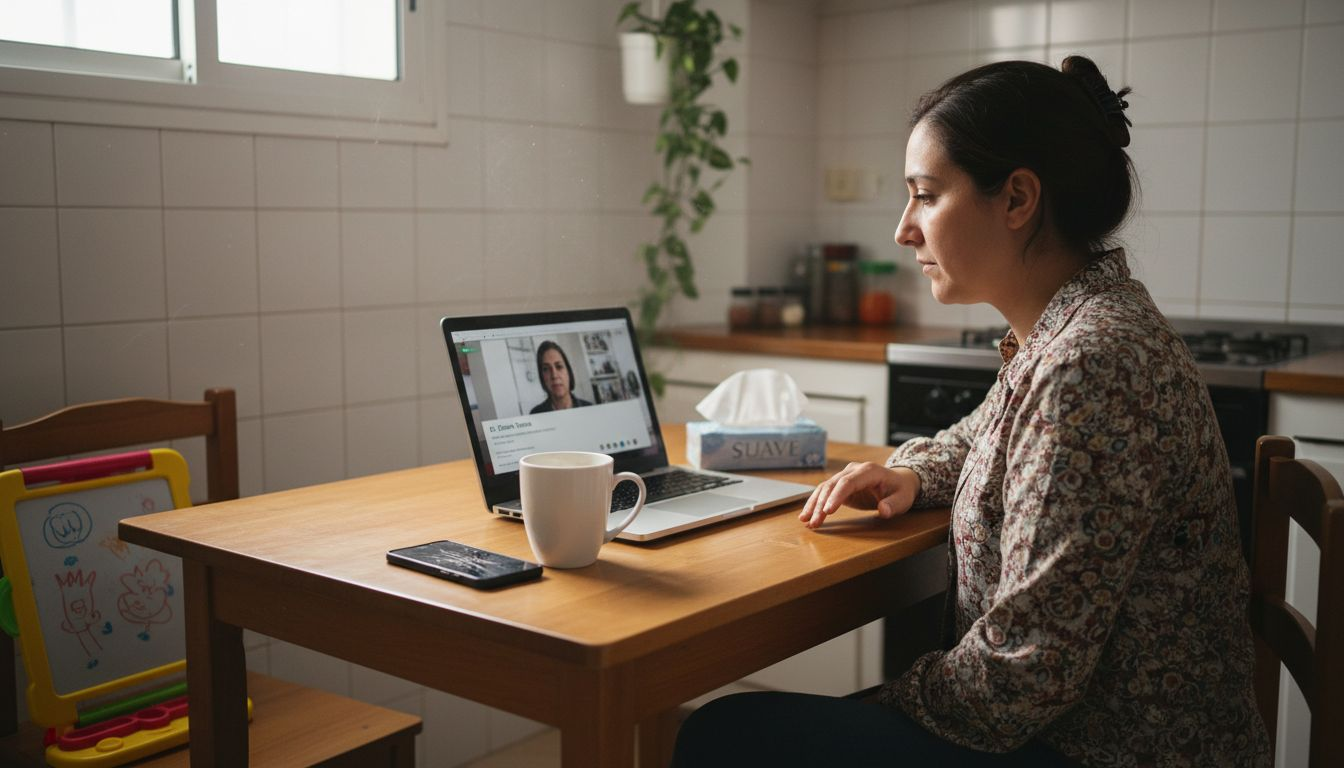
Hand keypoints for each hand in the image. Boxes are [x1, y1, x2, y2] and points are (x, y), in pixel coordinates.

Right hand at [799, 463, 919, 528]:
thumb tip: (883, 510)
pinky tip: (807, 516)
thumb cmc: (901, 491)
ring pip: (825, 488)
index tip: (827, 512)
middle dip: (821, 504)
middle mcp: (853, 470)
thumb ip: (893, 505)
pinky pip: (825, 493)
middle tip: (814, 522)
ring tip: (806, 521)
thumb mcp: (903, 499)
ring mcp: (845, 476)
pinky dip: (816, 504)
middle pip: (832, 485)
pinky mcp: (840, 485)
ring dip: (814, 505)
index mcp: (869, 471)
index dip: (837, 496)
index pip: (848, 482)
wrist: (898, 482)